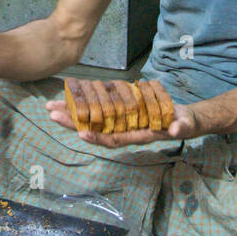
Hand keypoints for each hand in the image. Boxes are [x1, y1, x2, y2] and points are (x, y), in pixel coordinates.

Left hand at [44, 98, 203, 146]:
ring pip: (92, 118)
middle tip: (51, 114)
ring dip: (71, 113)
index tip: (80, 134)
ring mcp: (119, 120)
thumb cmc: (184, 123)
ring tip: (51, 106)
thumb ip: (182, 126)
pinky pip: (98, 107)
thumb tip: (176, 129)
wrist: (183, 120)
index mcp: (137, 135)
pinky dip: (84, 102)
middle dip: (72, 122)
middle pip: (95, 129)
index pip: (114, 139)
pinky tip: (69, 96)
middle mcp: (124, 129)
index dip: (98, 138)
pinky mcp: (119, 110)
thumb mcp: (186, 124)